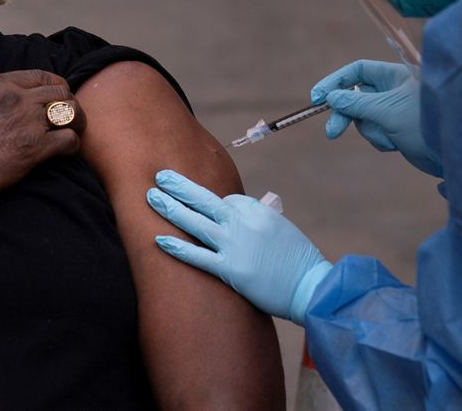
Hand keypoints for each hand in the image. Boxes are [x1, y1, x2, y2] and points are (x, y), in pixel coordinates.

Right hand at [0, 70, 81, 203]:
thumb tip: (10, 95)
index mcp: (0, 83)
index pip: (42, 75)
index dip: (56, 85)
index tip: (58, 96)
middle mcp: (17, 98)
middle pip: (61, 92)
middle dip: (69, 103)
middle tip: (70, 117)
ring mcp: (27, 123)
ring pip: (70, 113)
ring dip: (77, 122)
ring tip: (74, 131)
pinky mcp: (34, 149)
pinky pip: (69, 140)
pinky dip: (73, 145)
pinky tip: (66, 151)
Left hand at [147, 170, 331, 323]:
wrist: (310, 287)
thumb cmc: (297, 260)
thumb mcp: (279, 228)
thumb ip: (255, 219)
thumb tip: (233, 215)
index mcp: (257, 210)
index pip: (226, 199)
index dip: (214, 206)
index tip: (204, 207)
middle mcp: (243, 223)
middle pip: (204, 200)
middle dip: (179, 187)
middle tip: (159, 176)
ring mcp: (235, 246)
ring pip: (195, 223)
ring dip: (171, 208)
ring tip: (151, 197)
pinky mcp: (231, 270)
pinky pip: (198, 256)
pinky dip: (177, 248)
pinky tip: (158, 239)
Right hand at [310, 60, 441, 177]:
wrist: (452, 154)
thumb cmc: (425, 123)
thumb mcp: (386, 111)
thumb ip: (356, 103)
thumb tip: (332, 98)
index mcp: (394, 75)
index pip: (357, 71)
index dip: (335, 82)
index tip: (317, 98)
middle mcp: (393, 89)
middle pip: (355, 96)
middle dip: (344, 114)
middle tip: (332, 133)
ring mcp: (394, 110)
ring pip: (363, 118)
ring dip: (371, 130)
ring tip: (389, 138)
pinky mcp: (396, 128)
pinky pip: (374, 132)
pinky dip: (380, 139)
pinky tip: (396, 143)